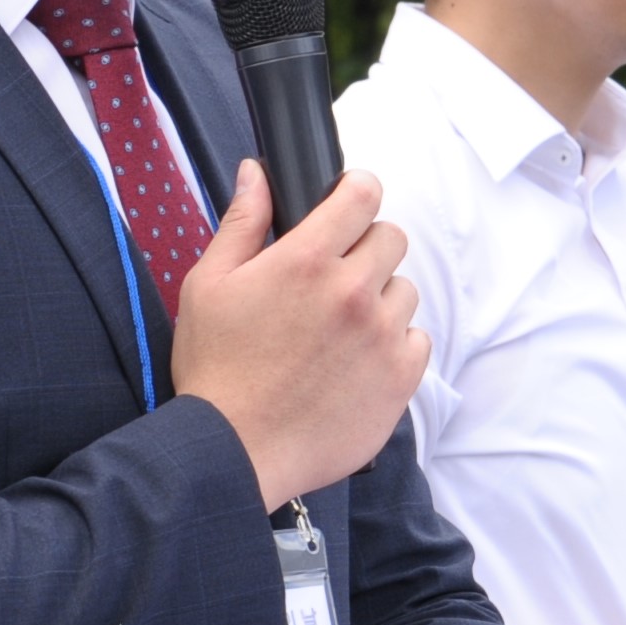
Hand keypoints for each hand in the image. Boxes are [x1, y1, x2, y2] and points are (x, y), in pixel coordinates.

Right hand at [172, 161, 427, 508]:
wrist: (236, 451)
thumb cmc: (216, 370)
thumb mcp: (209, 285)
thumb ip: (242, 223)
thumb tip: (257, 173)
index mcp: (305, 260)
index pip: (363, 194)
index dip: (356, 192)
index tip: (347, 206)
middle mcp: (352, 292)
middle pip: (391, 238)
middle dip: (365, 248)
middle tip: (332, 280)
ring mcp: (381, 336)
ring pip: (404, 290)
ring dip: (379, 299)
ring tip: (340, 330)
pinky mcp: (400, 378)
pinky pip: (417, 339)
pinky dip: (393, 345)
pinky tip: (356, 362)